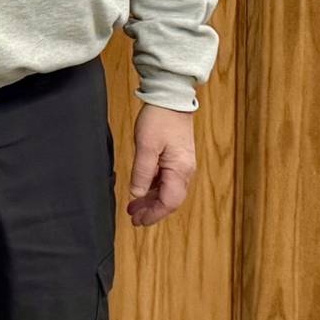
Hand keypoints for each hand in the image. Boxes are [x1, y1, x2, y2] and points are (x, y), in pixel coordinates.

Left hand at [126, 104, 196, 226]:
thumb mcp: (145, 146)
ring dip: (152, 201)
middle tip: (134, 218)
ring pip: (168, 191)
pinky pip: (167, 181)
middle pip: (170, 200)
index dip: (153, 214)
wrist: (171, 98)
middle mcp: (185, 171)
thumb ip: (142, 172)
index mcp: (180, 170)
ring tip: (134, 208)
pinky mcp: (177, 159)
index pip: (169, 202)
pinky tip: (142, 191)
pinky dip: (154, 189)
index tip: (138, 221)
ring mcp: (182, 165)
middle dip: (152, 211)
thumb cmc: (159, 119)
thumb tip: (137, 194)